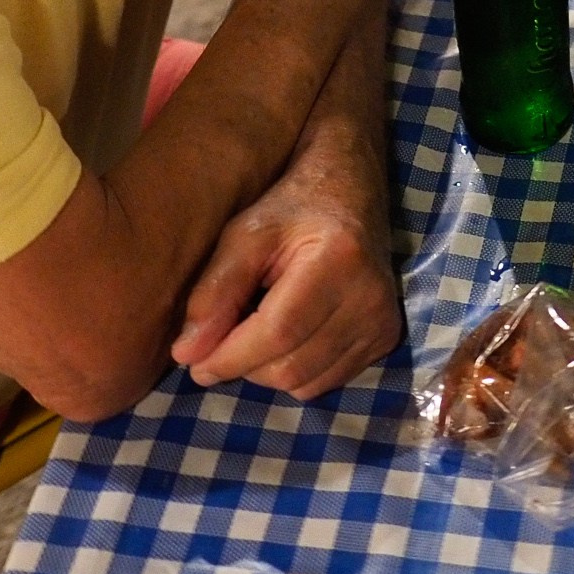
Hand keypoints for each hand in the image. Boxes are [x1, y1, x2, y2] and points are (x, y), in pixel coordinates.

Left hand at [167, 145, 402, 399]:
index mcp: (337, 259)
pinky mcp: (387, 338)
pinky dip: (295, 373)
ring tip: (253, 336)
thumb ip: (215, 291)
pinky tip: (286, 339)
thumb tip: (186, 353)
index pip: (277, 332)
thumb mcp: (244, 233)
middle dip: (243, 366)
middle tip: (218, 346)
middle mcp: (369, 297)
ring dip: (267, 373)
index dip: (230, 356)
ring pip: (306, 383)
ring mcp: (382, 321)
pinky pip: (327, 382)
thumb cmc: (292, 206)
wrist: (351, 190)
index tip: (193, 363)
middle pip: (290, 366)